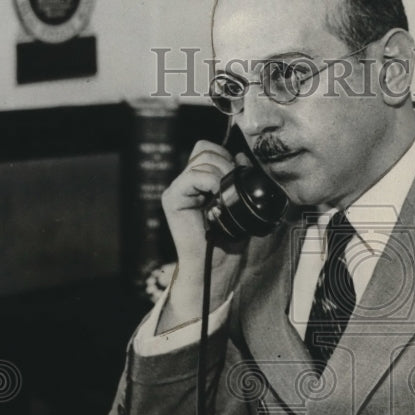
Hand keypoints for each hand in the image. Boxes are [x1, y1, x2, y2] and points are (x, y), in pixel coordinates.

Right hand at [159, 140, 248, 325]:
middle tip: (234, 186)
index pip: (208, 149)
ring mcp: (178, 189)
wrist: (216, 265)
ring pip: (201, 160)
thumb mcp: (240, 202)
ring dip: (221, 173)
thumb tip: (242, 156)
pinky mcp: (172, 198)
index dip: (226, 155)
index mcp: (200, 180)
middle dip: (226, 163)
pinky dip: (210, 181)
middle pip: (204, 150)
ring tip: (226, 195)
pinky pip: (192, 176)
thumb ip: (238, 178)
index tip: (239, 175)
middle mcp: (186, 182)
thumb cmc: (229, 238)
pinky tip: (218, 195)